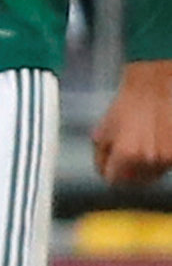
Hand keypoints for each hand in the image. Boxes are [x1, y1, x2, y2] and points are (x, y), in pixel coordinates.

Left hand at [95, 57, 171, 183]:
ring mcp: (168, 157)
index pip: (113, 180)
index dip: (109, 171)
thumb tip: (102, 169)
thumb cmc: (132, 100)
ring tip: (144, 140)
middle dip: (128, 170)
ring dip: (146, 164)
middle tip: (127, 153)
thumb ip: (101, 151)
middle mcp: (149, 160)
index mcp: (126, 154)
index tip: (109, 165)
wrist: (162, 85)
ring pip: (153, 173)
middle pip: (134, 180)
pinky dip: (162, 157)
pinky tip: (159, 139)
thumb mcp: (105, 124)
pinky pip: (167, 163)